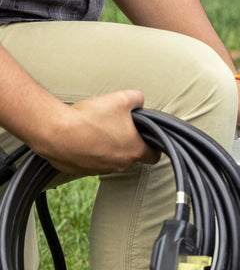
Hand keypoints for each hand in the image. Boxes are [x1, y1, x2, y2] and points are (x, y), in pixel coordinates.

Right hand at [31, 89, 159, 175]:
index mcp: (134, 151)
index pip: (153, 156)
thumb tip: (139, 100)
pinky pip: (90, 161)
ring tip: (95, 130)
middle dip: (126, 143)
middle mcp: (120, 165)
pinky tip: (80, 138)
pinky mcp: (81, 170)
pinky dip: (88, 152)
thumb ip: (136, 99)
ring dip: (106, 148)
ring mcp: (100, 169)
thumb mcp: (120, 99)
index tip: (146, 138)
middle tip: (116, 127)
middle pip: (130, 156)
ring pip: (110, 159)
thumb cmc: (90, 117)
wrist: (55, 132)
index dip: (152, 146)